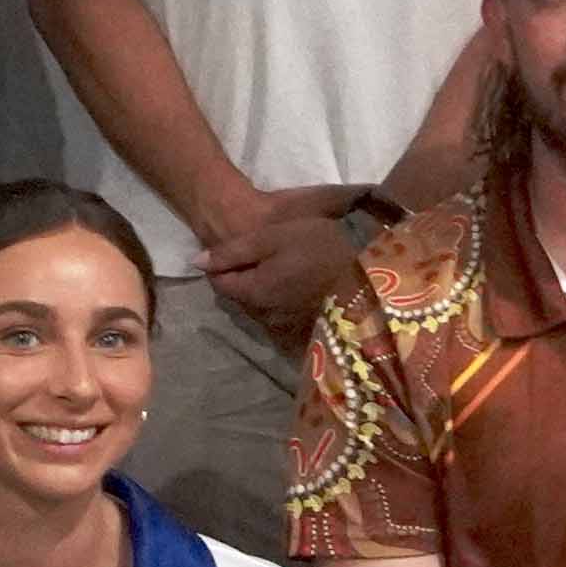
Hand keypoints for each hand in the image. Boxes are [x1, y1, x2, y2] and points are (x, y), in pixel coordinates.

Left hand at [201, 190, 369, 344]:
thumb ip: (232, 251)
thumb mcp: (271, 237)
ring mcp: (288, 326)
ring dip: (261, 293)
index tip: (235, 250)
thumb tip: (196, 262)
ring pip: (260, 310)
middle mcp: (266, 316)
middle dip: (241, 281)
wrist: (368, 266)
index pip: (220, 283)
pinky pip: (281, 318)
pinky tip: (294, 290)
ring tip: (277, 272)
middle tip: (258, 258)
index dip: (221, 265)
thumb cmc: (319, 243)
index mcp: (254, 291)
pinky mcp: (307, 329)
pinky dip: (281, 304)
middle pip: (240, 299)